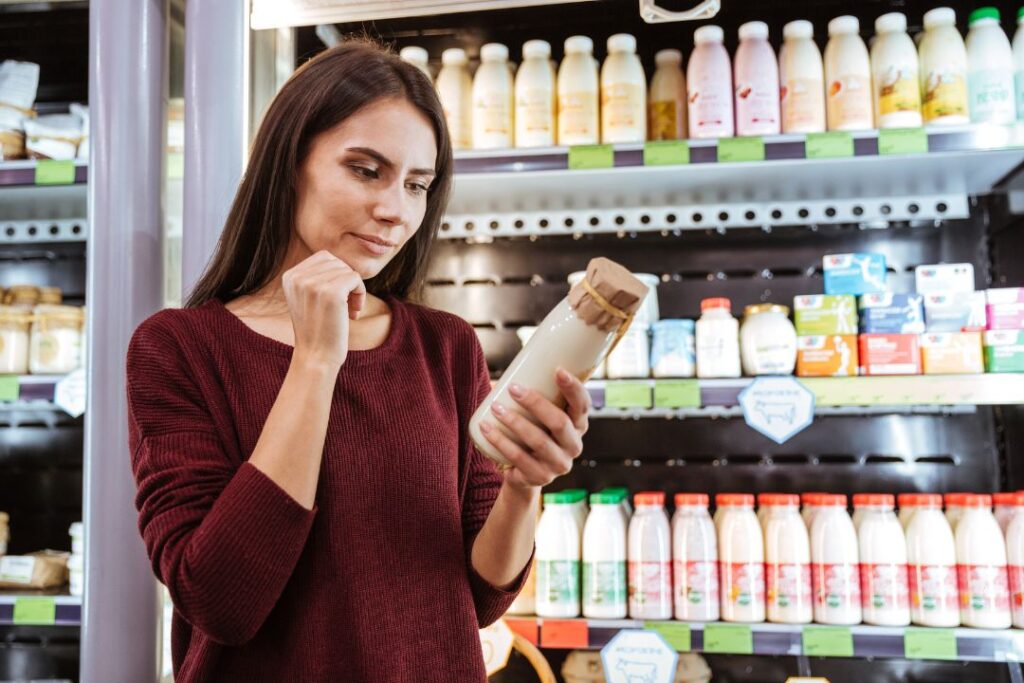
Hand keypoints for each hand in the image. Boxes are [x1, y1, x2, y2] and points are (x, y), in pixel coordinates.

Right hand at [282, 250, 366, 370]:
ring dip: (354, 290)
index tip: (337, 298)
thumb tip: (338, 260)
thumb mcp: (308, 298)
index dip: (337, 275)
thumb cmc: (318, 329)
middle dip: (346, 282)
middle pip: (337, 262)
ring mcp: (313, 284)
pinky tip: (354, 314)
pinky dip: (361, 294)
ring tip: (348, 311)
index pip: (324, 257)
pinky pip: (356, 278)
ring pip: (348, 270)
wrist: (316, 357)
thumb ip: (315, 277)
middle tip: (346, 307)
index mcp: (289, 276)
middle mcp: (298, 277)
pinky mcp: (331, 292)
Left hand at [479, 367, 590, 490]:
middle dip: (536, 403)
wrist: (524, 474)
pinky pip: (519, 458)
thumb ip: (534, 397)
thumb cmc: (532, 433)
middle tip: (513, 389)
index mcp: (578, 426)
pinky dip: (500, 441)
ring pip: (539, 441)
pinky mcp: (540, 477)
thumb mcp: (539, 417)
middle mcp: (573, 446)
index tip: (557, 370)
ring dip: (515, 422)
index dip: (574, 388)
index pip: (582, 406)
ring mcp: (558, 465)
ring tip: (495, 408)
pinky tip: (487, 429)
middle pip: (560, 423)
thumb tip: (506, 373)